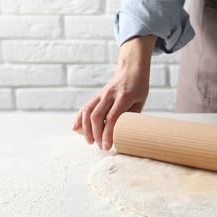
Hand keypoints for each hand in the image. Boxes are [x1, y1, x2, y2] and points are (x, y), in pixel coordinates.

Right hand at [72, 35, 156, 149]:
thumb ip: (131, 116)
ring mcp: (101, 94)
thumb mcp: (140, 101)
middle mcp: (110, 95)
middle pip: (97, 116)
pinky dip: (79, 118)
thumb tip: (124, 134)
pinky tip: (76, 128)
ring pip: (88, 111)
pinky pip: (85, 107)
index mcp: (124, 97)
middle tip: (100, 147)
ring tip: (89, 141)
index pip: (112, 117)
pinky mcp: (97, 95)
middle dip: (96, 134)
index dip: (108, 133)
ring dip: (86, 128)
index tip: (107, 146)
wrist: (131, 70)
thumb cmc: (139, 88)